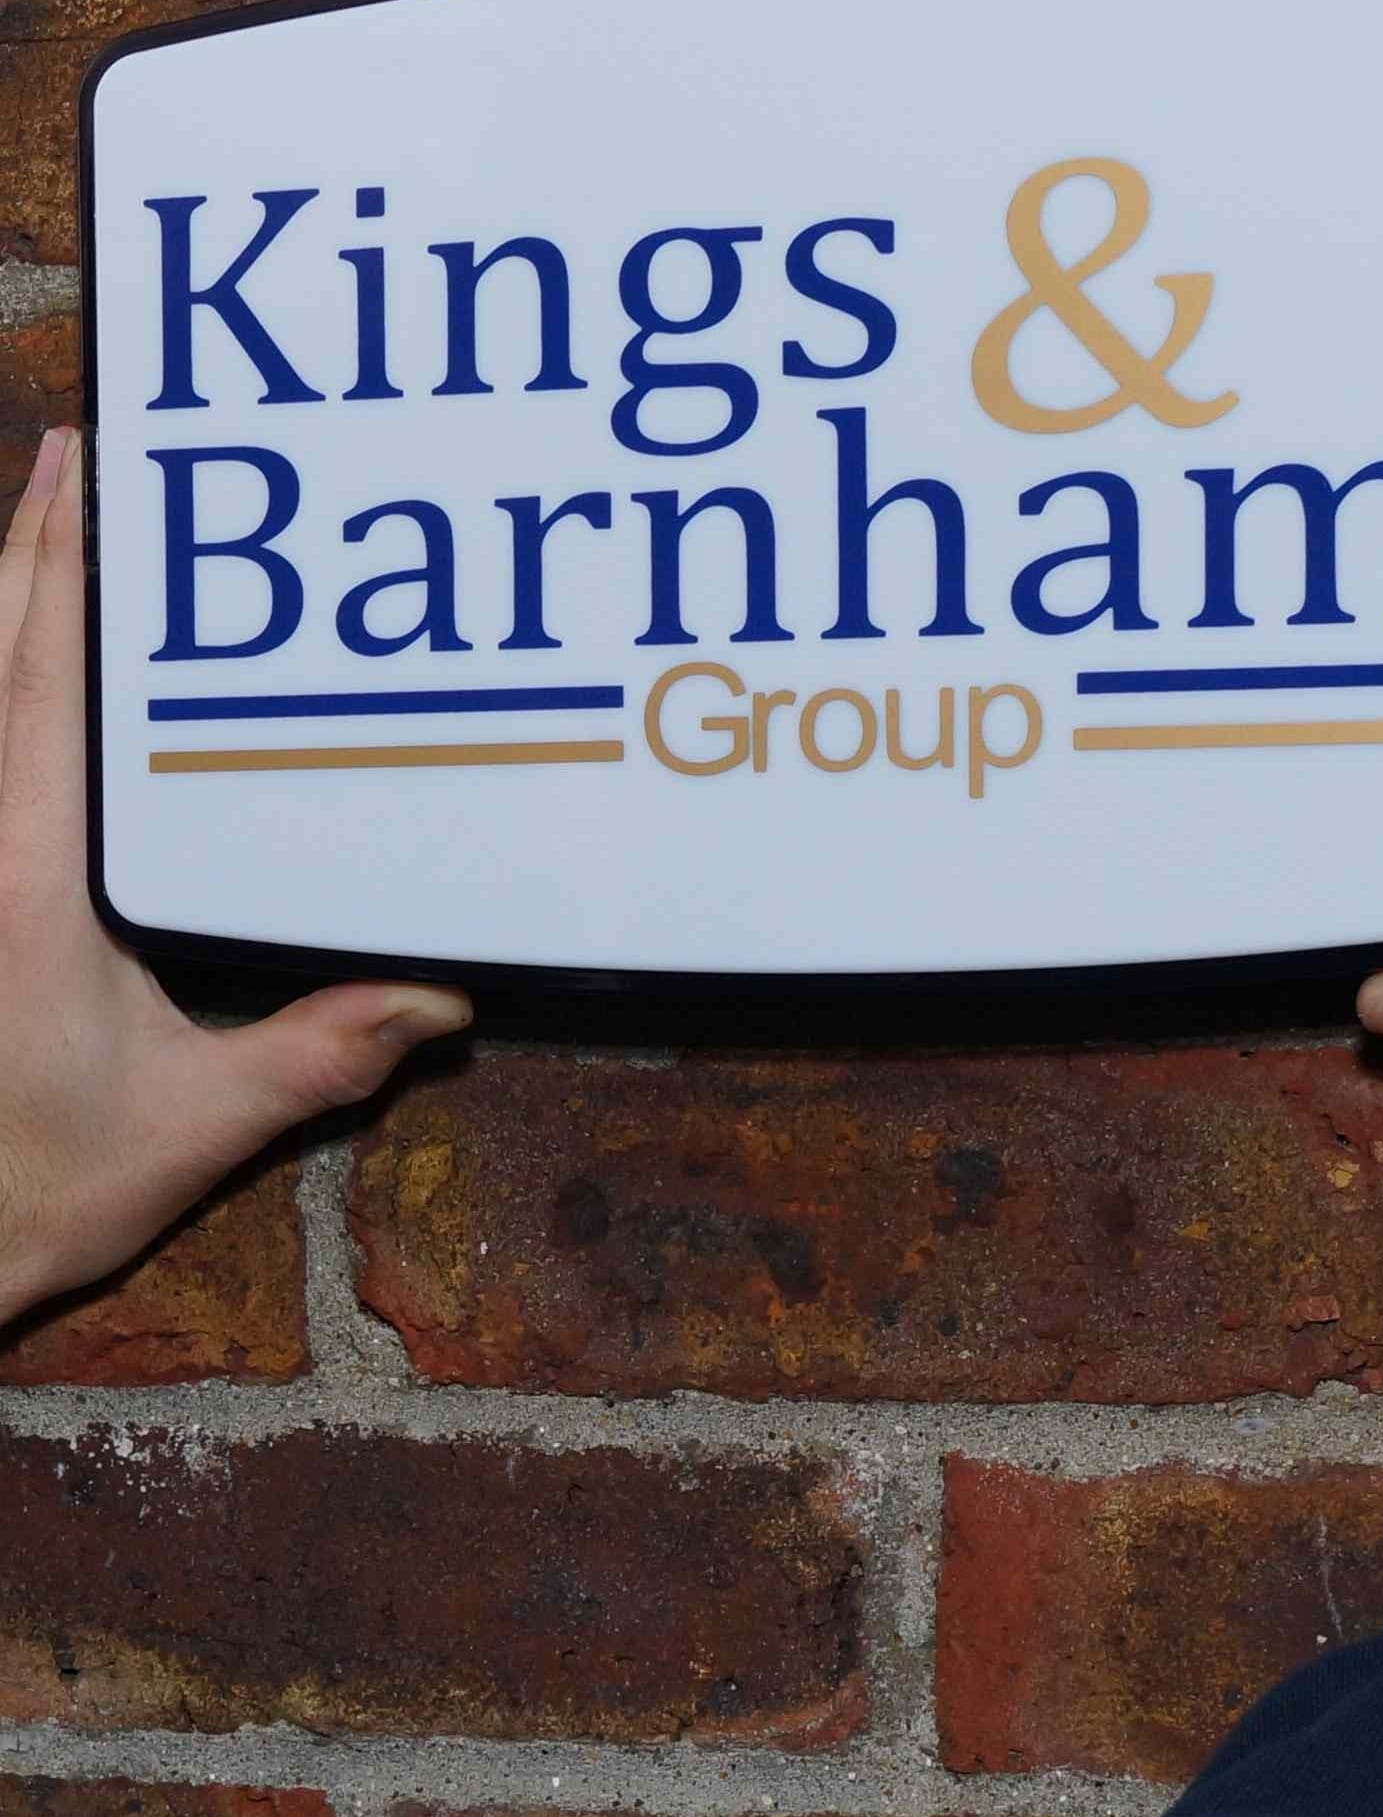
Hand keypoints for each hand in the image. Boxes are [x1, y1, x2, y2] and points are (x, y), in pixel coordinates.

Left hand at [0, 428, 471, 1327]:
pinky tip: (36, 671)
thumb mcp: (193, 1121)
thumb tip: (437, 1000)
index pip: (44, 682)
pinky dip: (1, 679)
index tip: (86, 467)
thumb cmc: (36, 1181)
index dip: (66, 566)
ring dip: (5, 601)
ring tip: (56, 527)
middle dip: (27, 543)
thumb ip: (316, 1053)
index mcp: (26, 876)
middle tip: (76, 452)